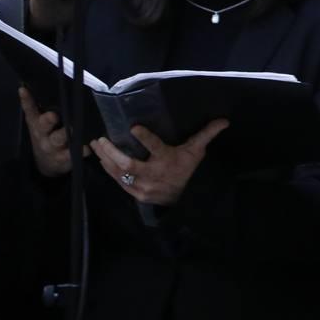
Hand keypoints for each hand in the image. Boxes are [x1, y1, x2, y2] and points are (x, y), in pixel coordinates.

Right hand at [19, 87, 75, 176]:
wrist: (46, 163)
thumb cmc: (45, 135)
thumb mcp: (37, 122)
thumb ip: (35, 106)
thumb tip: (31, 85)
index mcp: (36, 123)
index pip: (29, 109)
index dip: (26, 100)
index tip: (24, 90)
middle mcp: (42, 134)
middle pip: (44, 125)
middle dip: (48, 119)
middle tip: (53, 115)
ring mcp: (53, 147)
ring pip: (59, 139)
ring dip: (66, 133)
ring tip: (74, 128)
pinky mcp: (64, 158)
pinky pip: (73, 153)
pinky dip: (81, 149)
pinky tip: (87, 146)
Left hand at [90, 120, 227, 205]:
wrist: (184, 199)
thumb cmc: (187, 169)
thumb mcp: (197, 152)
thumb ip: (207, 134)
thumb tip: (224, 120)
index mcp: (167, 160)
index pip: (156, 148)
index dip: (145, 138)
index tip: (133, 127)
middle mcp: (153, 174)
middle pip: (128, 165)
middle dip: (112, 152)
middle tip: (101, 139)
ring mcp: (143, 186)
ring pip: (119, 173)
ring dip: (105, 159)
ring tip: (95, 145)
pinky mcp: (136, 194)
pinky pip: (119, 182)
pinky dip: (108, 170)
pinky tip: (101, 160)